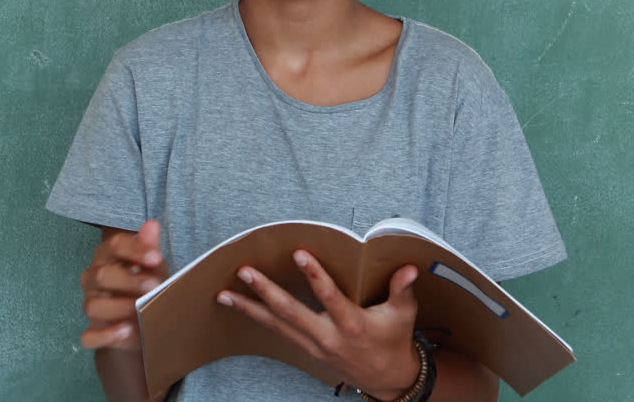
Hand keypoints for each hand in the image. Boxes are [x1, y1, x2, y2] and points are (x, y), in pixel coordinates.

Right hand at [79, 219, 168, 349]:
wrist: (145, 320)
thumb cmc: (146, 285)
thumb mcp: (153, 266)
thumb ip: (150, 247)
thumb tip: (152, 224)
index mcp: (108, 257)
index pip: (114, 245)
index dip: (135, 249)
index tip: (156, 258)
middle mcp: (94, 279)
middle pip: (101, 275)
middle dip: (129, 280)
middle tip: (154, 286)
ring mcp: (92, 305)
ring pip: (93, 306)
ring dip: (119, 308)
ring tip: (141, 310)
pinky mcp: (94, 332)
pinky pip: (89, 336)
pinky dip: (106, 335)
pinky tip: (125, 331)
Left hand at [217, 250, 420, 398]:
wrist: (388, 379)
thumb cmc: (395, 340)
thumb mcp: (403, 314)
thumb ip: (402, 289)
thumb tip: (408, 268)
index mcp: (352, 324)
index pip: (329, 296)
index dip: (313, 274)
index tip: (298, 253)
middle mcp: (327, 336)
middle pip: (290, 312)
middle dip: (265, 292)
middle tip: (245, 273)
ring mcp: (313, 345)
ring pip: (276, 325)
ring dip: (249, 309)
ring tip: (224, 294)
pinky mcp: (306, 350)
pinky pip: (278, 332)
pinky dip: (258, 319)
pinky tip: (241, 307)